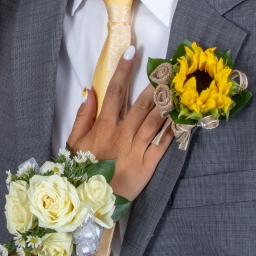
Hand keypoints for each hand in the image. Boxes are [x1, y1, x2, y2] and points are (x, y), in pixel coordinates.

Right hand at [66, 47, 171, 200]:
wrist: (90, 203)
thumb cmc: (81, 170)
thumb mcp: (74, 142)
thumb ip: (82, 116)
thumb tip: (89, 91)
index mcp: (103, 127)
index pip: (114, 92)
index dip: (123, 71)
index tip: (131, 52)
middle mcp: (122, 135)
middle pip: (139, 104)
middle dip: (153, 83)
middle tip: (165, 66)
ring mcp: (136, 150)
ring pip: (154, 121)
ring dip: (166, 102)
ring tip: (177, 85)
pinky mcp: (148, 165)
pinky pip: (162, 144)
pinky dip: (172, 130)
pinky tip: (181, 116)